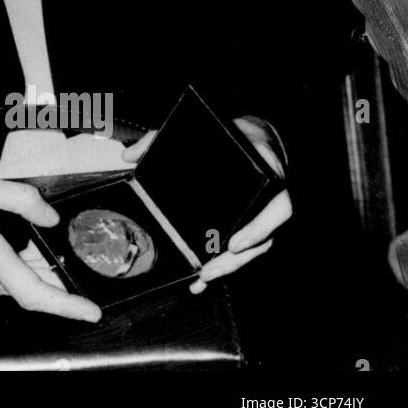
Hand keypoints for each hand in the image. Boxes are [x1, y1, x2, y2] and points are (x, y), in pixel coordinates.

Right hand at [0, 173, 101, 322]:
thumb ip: (20, 198)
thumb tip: (50, 217)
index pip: (34, 293)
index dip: (66, 306)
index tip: (91, 311)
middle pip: (31, 286)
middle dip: (54, 274)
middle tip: (69, 255)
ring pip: (17, 283)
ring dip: (34, 269)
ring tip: (40, 245)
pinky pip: (2, 282)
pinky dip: (17, 269)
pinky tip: (15, 248)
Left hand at [121, 115, 291, 292]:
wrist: (258, 137)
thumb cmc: (232, 135)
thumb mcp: (201, 129)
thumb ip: (162, 139)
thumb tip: (129, 156)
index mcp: (267, 171)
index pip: (278, 207)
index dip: (260, 229)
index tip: (235, 245)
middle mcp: (273, 197)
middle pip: (264, 238)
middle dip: (235, 260)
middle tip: (208, 272)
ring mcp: (268, 213)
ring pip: (258, 248)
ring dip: (232, 266)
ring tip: (204, 278)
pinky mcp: (258, 223)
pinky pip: (249, 245)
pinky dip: (230, 261)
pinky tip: (207, 276)